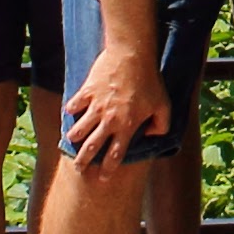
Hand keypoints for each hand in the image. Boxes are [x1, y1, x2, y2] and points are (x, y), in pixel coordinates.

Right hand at [60, 45, 170, 167]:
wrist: (132, 54)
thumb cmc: (150, 80)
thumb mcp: (163, 105)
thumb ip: (162, 125)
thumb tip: (151, 136)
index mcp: (127, 126)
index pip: (115, 155)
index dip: (108, 170)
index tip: (102, 178)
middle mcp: (109, 120)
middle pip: (91, 147)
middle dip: (83, 161)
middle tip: (78, 168)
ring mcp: (96, 106)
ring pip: (78, 129)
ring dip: (74, 137)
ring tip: (71, 140)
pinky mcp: (87, 91)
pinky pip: (74, 105)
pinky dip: (71, 110)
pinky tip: (70, 112)